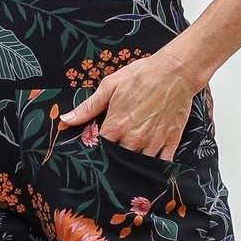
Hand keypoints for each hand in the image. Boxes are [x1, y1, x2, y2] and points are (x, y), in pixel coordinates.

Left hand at [58, 55, 196, 161]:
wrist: (175, 71)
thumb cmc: (142, 75)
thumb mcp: (110, 86)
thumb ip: (88, 107)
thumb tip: (66, 120)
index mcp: (116, 125)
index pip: (99, 148)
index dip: (96, 150)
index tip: (96, 148)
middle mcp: (134, 138)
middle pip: (118, 160)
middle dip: (114, 159)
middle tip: (113, 155)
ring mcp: (153, 142)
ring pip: (139, 165)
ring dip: (133, 164)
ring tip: (130, 160)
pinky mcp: (170, 142)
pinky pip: (162, 164)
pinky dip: (156, 169)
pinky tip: (150, 169)